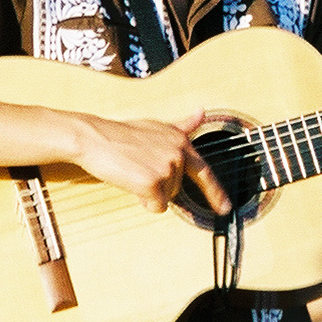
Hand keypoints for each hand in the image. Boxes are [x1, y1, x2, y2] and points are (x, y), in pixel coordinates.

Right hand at [72, 109, 231, 214]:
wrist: (95, 138)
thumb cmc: (121, 134)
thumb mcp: (156, 127)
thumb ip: (182, 126)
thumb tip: (201, 112)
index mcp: (180, 141)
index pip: (204, 171)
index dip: (216, 193)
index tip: (226, 208)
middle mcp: (178, 153)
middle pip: (176, 189)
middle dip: (157, 185)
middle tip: (138, 167)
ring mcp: (167, 167)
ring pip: (165, 199)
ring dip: (148, 192)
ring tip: (132, 171)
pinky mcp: (153, 182)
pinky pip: (155, 206)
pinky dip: (142, 200)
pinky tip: (130, 181)